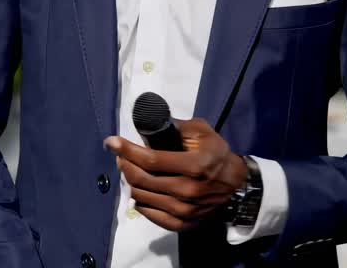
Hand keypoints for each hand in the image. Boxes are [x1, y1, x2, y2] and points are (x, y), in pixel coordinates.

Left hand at [104, 118, 247, 231]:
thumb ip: (175, 127)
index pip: (151, 160)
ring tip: (129, 170)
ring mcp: (186, 210)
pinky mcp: (184, 223)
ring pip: (142, 197)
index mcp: (195, 166)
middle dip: (125, 164)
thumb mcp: (201, 131)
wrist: (235, 183)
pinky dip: (140, 202)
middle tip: (120, 155)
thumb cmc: (215, 153)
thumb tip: (147, 123)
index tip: (111, 142)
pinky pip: (151, 216)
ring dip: (130, 182)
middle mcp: (189, 191)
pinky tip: (138, 190)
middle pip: (142, 180)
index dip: (127, 150)